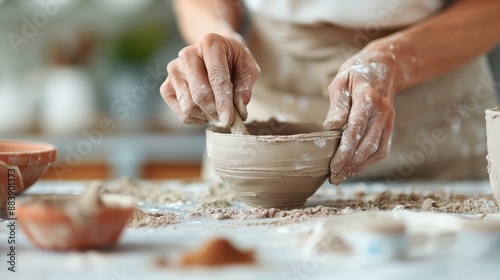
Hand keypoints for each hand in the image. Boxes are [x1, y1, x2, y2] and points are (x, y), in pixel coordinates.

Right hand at [160, 33, 259, 126]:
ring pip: (189, 107)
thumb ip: (245, 87)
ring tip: (217, 109)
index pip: (216, 79)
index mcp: (209, 43)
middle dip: (215, 112)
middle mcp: (187, 54)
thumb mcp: (248, 67)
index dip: (224, 102)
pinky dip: (197, 118)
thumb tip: (239, 108)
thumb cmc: (234, 60)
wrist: (215, 54)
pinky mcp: (166, 87)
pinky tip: (205, 110)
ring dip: (207, 116)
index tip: (229, 120)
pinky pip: (182, 114)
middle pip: (200, 95)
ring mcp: (174, 71)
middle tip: (228, 118)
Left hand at [324, 50, 398, 184]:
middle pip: (367, 145)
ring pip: (377, 150)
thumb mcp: (340, 81)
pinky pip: (382, 149)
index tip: (332, 166)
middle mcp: (382, 113)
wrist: (384, 67)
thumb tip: (331, 127)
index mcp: (367, 99)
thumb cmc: (356, 74)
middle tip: (334, 177)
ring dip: (360, 166)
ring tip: (342, 176)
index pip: (355, 130)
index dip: (344, 151)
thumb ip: (337, 104)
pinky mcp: (390, 127)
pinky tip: (354, 168)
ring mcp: (388, 121)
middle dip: (350, 164)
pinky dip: (369, 162)